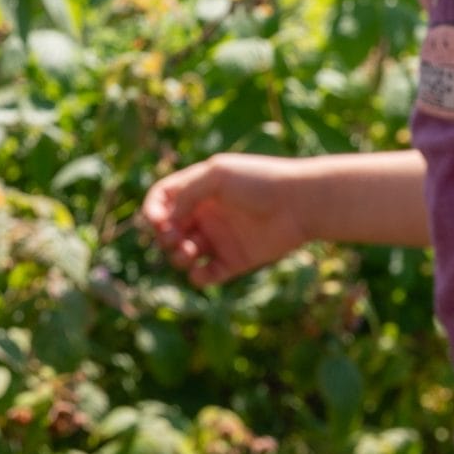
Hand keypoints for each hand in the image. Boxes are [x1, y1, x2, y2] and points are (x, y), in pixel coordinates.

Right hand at [141, 152, 314, 284]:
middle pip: (169, 230)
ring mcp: (219, 238)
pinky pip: (207, 275)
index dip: (153, 211)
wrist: (300, 203)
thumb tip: (167, 219)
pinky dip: (198, 278)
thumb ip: (187, 192)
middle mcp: (206, 214)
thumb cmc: (260, 182)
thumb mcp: (218, 175)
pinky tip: (202, 272)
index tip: (157, 221)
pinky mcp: (234, 260)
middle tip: (176, 238)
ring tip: (191, 253)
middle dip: (164, 237)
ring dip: (178, 257)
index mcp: (199, 189)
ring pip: (183, 254)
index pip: (163, 200)